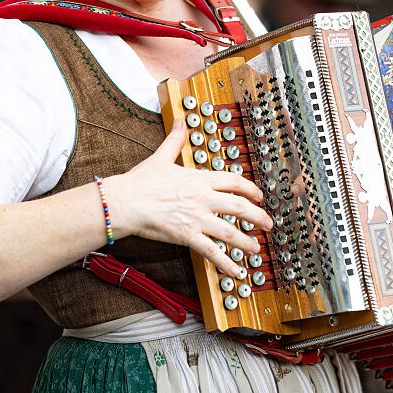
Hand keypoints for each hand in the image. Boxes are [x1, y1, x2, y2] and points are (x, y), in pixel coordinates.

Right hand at [102, 122, 271, 275]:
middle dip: (258, 216)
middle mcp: (203, 198)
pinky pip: (210, 251)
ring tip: (257, 247)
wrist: (124, 201)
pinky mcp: (186, 235)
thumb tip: (179, 121)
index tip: (258, 195)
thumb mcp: (161, 157)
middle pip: (239, 206)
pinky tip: (236, 270)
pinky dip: (225, 262)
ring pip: (230, 230)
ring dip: (246, 240)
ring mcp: (196, 217)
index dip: (250, 188)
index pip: (233, 181)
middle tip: (268, 223)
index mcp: (199, 179)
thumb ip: (175, 140)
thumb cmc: (140, 182)